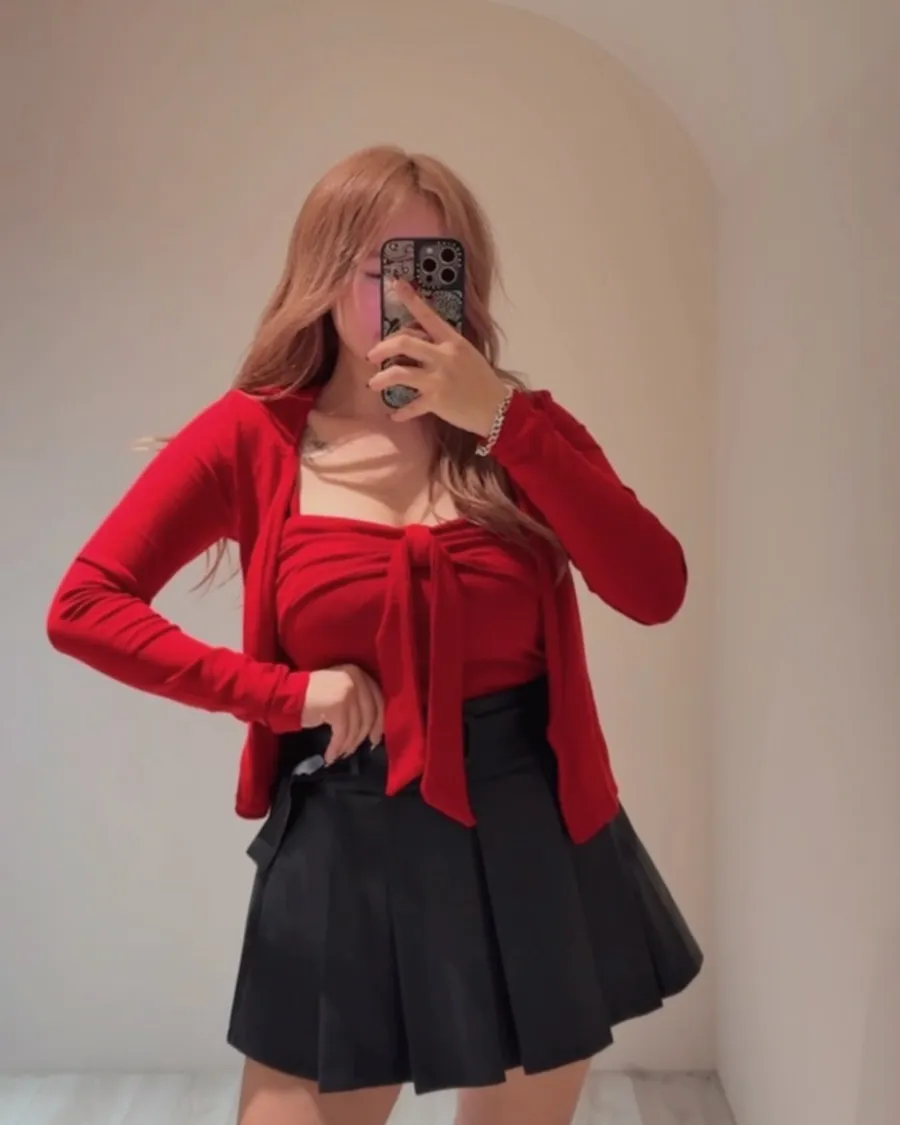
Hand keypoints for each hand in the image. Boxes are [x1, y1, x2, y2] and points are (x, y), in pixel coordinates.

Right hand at [301, 665, 384, 764]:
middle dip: (363, 736)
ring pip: (355, 727)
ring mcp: (348, 692)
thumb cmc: (313, 694)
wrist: (288, 693)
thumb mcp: (340, 688)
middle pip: (369, 715)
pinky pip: (342, 733)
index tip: (375, 738)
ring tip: (341, 754)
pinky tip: (331, 756)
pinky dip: (337, 747)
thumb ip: (357, 698)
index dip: (379, 722)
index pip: (377, 700)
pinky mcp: (337, 706)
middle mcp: (356, 679)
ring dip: (348, 744)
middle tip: (358, 750)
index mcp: (359, 673)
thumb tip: (373, 726)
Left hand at [366, 278, 507, 435]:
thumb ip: (442, 346)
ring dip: (381, 378)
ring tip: (373, 384)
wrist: (497, 408)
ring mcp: (438, 379)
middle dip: (382, 348)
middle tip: (372, 355)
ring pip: (399, 373)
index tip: (396, 283)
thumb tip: (415, 341)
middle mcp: (443, 356)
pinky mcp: (436, 401)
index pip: (428, 315)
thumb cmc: (481, 380)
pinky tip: (394, 415)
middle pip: (404, 342)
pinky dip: (400, 412)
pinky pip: (410, 406)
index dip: (411, 298)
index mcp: (452, 341)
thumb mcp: (465, 354)